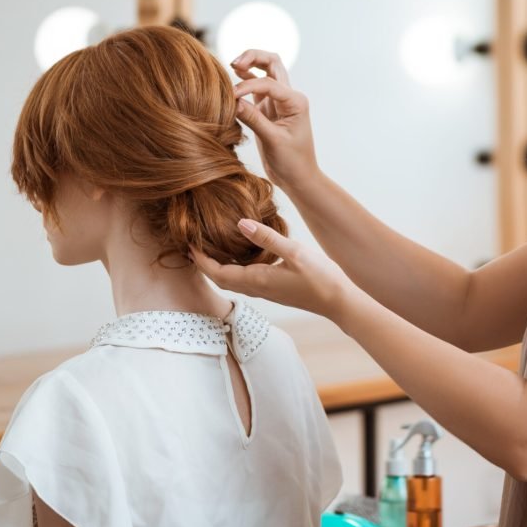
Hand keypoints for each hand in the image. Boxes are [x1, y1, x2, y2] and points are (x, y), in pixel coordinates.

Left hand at [190, 219, 359, 319]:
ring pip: (231, 279)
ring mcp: (265, 291)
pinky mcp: (273, 289)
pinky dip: (233, 267)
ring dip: (217, 266)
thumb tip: (239, 224)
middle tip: (193, 242)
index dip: (199, 259)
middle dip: (203, 263)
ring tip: (211, 246)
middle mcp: (256, 288)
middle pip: (219, 277)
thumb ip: (267, 238)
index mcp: (256, 279)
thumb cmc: (321, 278)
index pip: (216, 272)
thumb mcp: (295, 253)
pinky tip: (240, 253)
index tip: (187, 241)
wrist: (339, 303)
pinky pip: (244, 279)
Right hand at [230, 50, 318, 191]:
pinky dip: (245, 80)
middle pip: (272, 63)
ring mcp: (278, 102)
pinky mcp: (268, 110)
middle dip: (254, 57)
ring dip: (250, 65)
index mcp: (295, 101)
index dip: (247, 86)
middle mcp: (289, 97)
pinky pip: (256, 88)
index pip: (268, 83)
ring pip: (265, 72)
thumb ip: (254, 119)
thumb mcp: (273, 141)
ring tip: (231, 65)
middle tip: (233, 62)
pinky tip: (233, 77)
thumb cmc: (292, 162)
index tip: (231, 97)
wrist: (298, 178)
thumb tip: (232, 101)